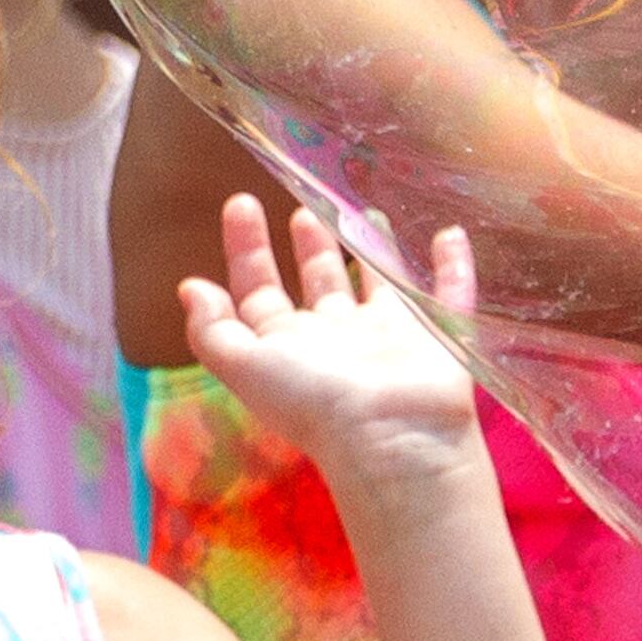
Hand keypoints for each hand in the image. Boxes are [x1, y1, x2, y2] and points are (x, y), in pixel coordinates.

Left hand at [178, 197, 485, 495]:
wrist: (390, 436)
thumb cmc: (313, 400)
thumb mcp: (245, 364)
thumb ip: (212, 329)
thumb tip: (189, 287)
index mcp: (289, 344)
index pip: (261, 290)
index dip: (247, 249)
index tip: (241, 204)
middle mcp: (337, 338)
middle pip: (319, 283)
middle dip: (309, 246)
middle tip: (302, 208)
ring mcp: (389, 336)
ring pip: (380, 283)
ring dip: (373, 249)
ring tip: (365, 211)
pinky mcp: (436, 333)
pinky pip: (448, 291)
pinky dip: (452, 265)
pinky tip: (449, 234)